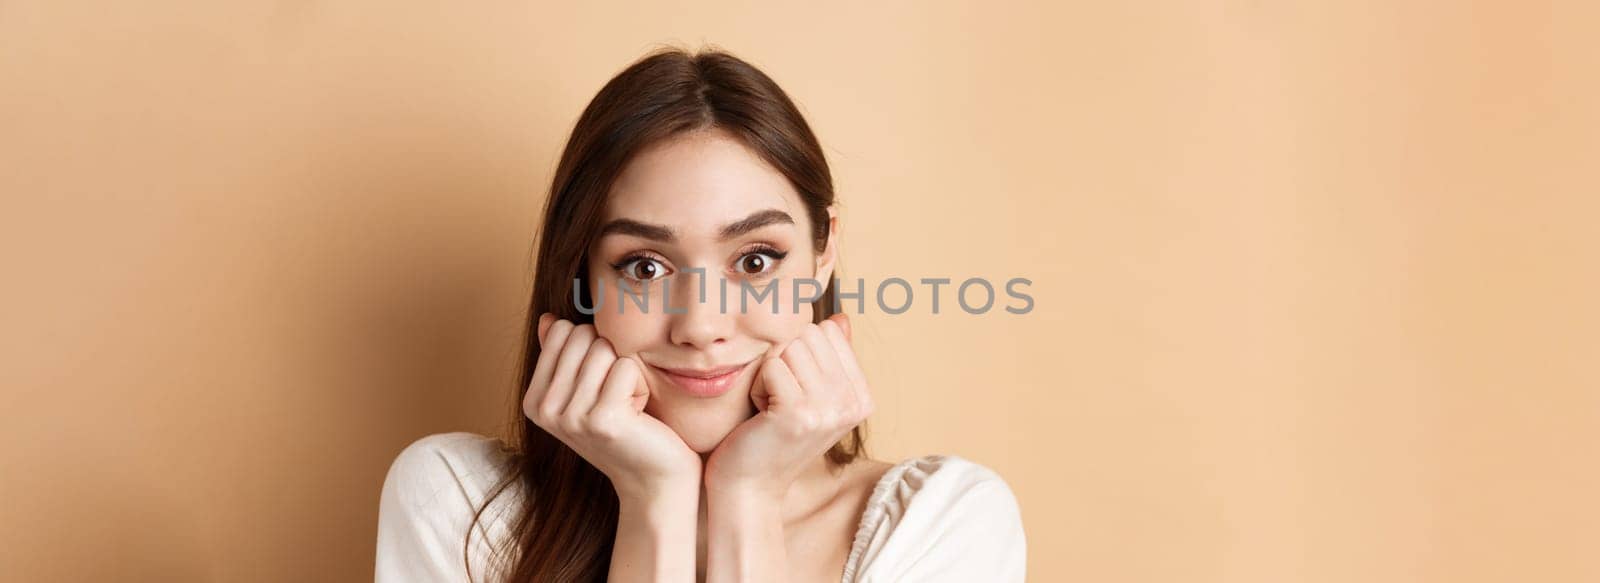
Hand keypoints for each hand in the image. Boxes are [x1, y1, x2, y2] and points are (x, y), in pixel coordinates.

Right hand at [524, 314, 701, 498]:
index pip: (561, 330)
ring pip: (605, 349)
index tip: (598, 385)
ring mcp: (571, 417)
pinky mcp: (602, 420)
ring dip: (627, 373)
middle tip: (616, 396)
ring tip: (627, 406)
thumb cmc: (625, 429)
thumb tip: (548, 319)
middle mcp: (545, 410)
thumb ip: (563, 356)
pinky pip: (625, 367)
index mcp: (534, 400)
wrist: (653, 479)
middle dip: (609, 357)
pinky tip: (638, 414)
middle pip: (583, 336)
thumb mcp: (585, 392)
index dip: (591, 347)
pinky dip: (640, 385)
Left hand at [703, 313, 873, 497]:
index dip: (800, 355)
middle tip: (780, 400)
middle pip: (808, 335)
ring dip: (769, 374)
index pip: (828, 332)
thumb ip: (829, 356)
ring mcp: (829, 409)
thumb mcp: (810, 394)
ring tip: (771, 407)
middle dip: (783, 361)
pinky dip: (757, 386)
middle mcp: (853, 404)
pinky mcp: (799, 413)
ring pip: (789, 347)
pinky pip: (771, 365)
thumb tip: (841, 318)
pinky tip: (762, 415)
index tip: (795, 393)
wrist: (750, 486)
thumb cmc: (773, 436)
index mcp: (862, 397)